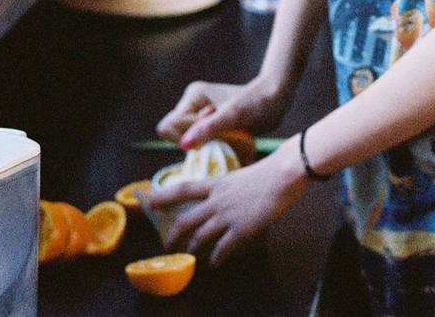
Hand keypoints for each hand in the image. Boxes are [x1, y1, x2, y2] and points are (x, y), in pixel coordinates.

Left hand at [146, 139, 309, 265]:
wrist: (284, 174)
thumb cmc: (270, 171)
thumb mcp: (243, 175)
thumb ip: (232, 187)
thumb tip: (230, 194)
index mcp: (218, 184)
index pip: (184, 189)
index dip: (165, 196)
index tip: (151, 202)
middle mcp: (217, 200)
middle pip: (186, 220)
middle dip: (173, 235)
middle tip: (166, 244)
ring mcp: (227, 215)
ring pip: (200, 237)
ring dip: (193, 249)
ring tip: (191, 256)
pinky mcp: (241, 229)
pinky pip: (222, 248)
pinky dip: (216, 258)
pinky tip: (215, 263)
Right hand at [156, 78, 289, 148]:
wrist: (276, 99)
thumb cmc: (256, 103)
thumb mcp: (233, 116)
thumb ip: (208, 129)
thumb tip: (184, 146)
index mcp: (192, 97)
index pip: (168, 127)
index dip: (185, 136)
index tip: (211, 134)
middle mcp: (192, 105)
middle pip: (176, 136)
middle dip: (198, 141)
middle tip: (224, 133)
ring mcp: (200, 115)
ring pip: (189, 142)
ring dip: (207, 145)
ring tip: (229, 135)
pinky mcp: (210, 125)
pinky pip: (200, 143)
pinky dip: (213, 147)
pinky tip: (231, 141)